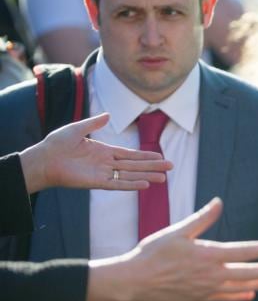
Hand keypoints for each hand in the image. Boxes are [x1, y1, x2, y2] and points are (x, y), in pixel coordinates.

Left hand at [19, 113, 172, 193]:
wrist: (43, 159)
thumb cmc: (56, 143)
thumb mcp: (77, 129)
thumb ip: (93, 123)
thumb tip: (108, 115)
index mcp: (103, 151)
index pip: (129, 154)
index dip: (145, 156)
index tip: (160, 156)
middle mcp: (106, 164)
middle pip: (135, 166)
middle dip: (153, 166)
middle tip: (170, 167)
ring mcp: (102, 174)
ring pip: (130, 176)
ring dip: (147, 176)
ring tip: (163, 178)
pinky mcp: (96, 183)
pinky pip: (117, 185)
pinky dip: (131, 185)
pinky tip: (145, 185)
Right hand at [86, 198, 257, 300]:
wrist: (134, 280)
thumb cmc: (153, 252)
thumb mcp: (178, 231)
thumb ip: (202, 219)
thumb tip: (219, 202)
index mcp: (207, 255)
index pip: (242, 252)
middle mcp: (211, 274)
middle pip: (247, 272)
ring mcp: (206, 289)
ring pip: (239, 287)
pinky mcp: (199, 298)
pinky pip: (224, 298)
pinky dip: (239, 296)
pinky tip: (249, 294)